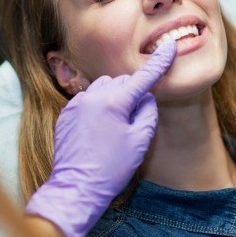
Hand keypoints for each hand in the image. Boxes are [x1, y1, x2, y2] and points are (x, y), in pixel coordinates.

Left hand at [25, 40, 176, 236]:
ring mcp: (76, 104)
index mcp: (114, 102)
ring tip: (115, 124)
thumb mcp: (140, 141)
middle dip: (132, 93)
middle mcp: (93, 96)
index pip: (143, 78)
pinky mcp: (67, 113)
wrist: (76, 188)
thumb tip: (146, 97)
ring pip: (103, 88)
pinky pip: (88, 99)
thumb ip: (147, 112)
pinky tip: (98, 128)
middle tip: (134, 119)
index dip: (159, 63)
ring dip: (114, 97)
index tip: (169, 48)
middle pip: (121, 82)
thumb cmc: (112, 168)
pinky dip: (98, 105)